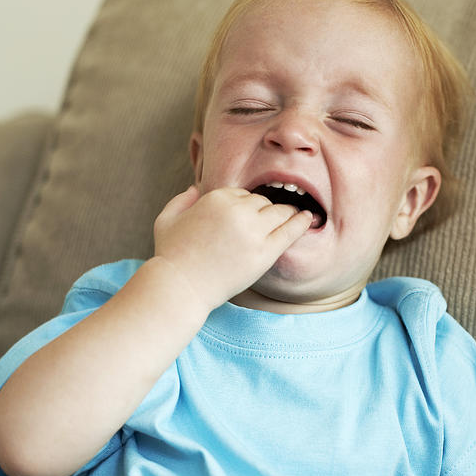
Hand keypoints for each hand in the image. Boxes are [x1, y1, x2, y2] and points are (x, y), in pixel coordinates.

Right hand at [153, 186, 311, 311]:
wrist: (181, 287)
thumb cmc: (171, 255)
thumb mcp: (166, 218)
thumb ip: (182, 199)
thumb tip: (196, 188)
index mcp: (216, 197)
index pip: (242, 193)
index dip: (244, 206)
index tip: (247, 217)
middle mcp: (237, 210)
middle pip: (262, 202)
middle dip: (264, 211)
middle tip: (271, 220)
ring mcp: (252, 231)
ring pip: (279, 212)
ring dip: (286, 213)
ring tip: (296, 216)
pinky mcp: (264, 252)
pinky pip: (290, 230)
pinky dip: (301, 222)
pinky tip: (309, 219)